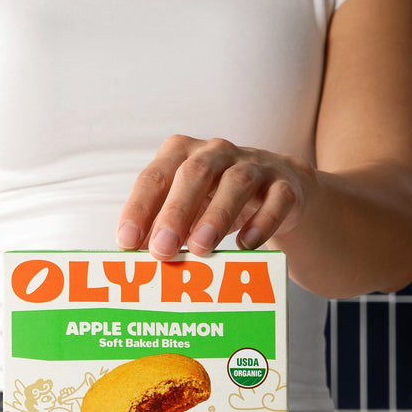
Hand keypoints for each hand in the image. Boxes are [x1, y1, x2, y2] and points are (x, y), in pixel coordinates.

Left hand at [116, 135, 314, 258]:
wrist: (279, 190)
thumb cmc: (215, 202)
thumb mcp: (184, 211)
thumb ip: (159, 228)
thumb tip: (133, 259)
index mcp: (181, 155)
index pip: (154, 177)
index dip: (138, 208)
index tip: (126, 241)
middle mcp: (216, 153)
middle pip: (193, 175)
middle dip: (174, 213)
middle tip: (161, 250)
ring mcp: (254, 166)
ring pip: (235, 184)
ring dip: (216, 217)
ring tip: (200, 248)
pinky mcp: (285, 185)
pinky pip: (276, 200)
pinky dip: (262, 222)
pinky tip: (246, 246)